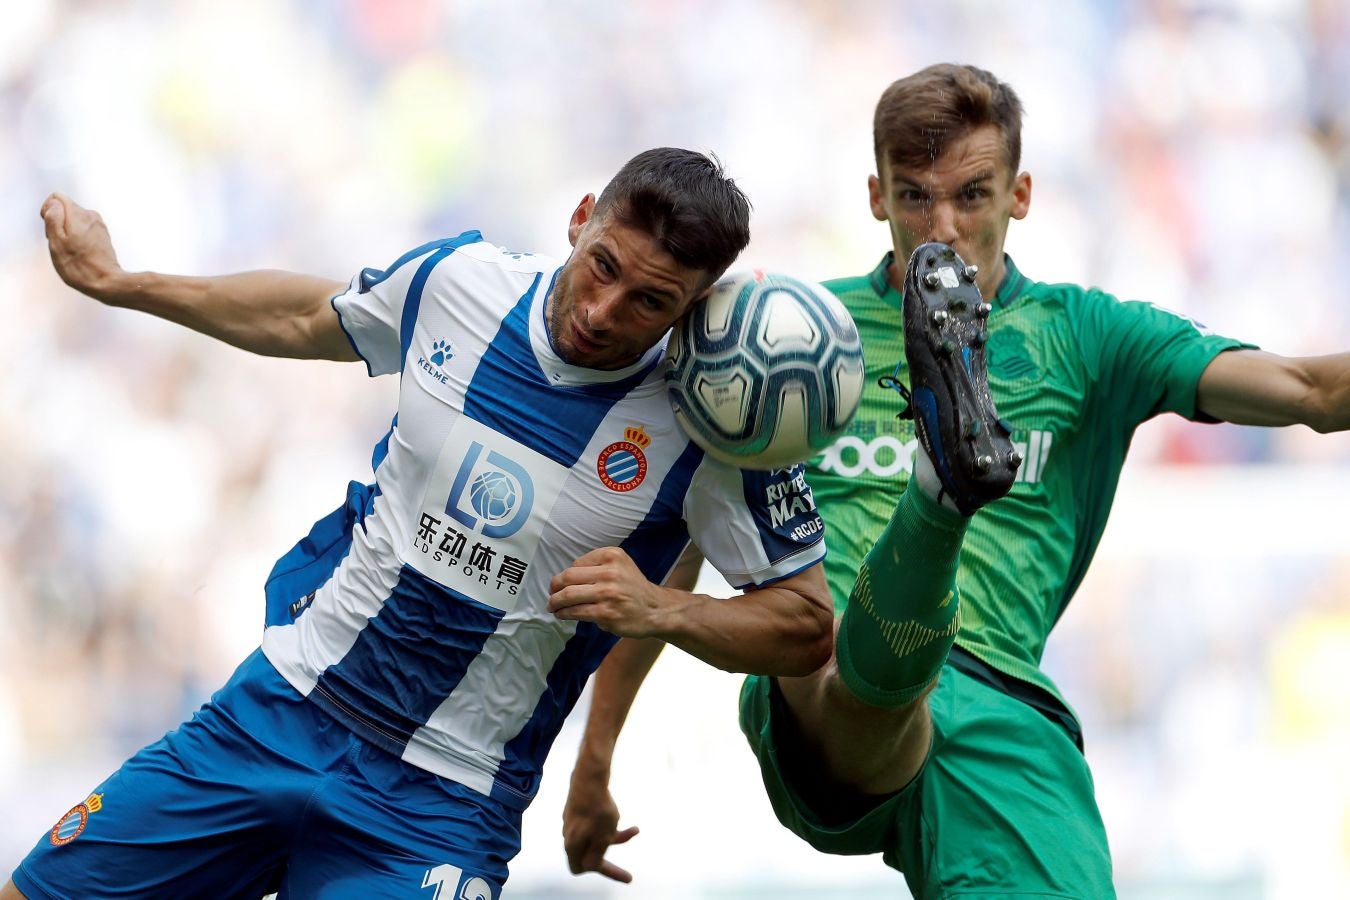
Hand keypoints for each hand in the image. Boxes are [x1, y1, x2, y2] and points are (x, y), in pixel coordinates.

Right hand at [40, 192, 125, 300]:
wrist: (106, 282)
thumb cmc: (79, 266)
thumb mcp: (57, 242)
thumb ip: (53, 219)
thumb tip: (53, 205)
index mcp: (78, 214)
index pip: (57, 198)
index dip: (48, 211)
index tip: (49, 228)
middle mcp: (91, 215)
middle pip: (66, 209)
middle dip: (58, 222)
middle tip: (60, 243)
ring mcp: (99, 225)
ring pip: (74, 220)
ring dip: (68, 231)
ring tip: (70, 249)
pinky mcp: (103, 235)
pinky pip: (84, 229)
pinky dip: (78, 237)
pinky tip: (79, 252)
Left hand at [549, 547, 671, 637]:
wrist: (655, 609)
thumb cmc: (633, 588)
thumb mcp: (620, 566)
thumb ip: (596, 566)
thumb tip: (565, 578)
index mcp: (612, 556)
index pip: (577, 563)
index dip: (565, 575)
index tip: (560, 583)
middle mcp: (610, 572)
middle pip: (568, 577)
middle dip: (554, 586)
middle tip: (551, 594)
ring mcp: (608, 593)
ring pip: (569, 595)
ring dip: (555, 602)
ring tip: (552, 606)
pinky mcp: (606, 613)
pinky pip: (576, 612)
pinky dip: (564, 613)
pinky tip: (561, 614)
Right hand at [562, 765, 638, 882]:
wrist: (590, 776)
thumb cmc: (598, 809)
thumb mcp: (603, 837)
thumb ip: (597, 854)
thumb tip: (591, 865)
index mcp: (572, 845)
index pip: (581, 868)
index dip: (605, 872)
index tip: (626, 875)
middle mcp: (569, 835)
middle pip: (589, 853)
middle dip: (609, 853)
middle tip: (628, 861)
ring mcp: (573, 821)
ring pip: (595, 836)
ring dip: (613, 835)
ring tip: (633, 830)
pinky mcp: (578, 809)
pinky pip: (594, 823)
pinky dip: (608, 823)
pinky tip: (618, 814)